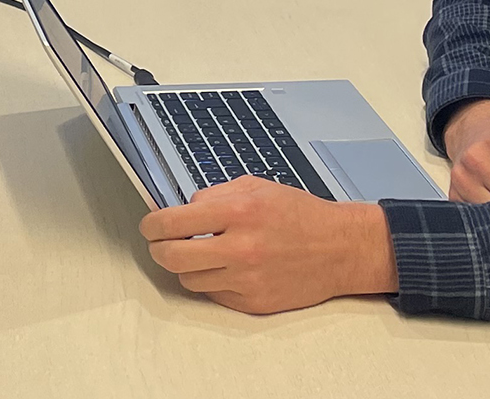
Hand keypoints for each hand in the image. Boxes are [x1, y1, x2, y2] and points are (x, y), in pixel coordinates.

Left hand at [139, 175, 398, 313]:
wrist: (340, 249)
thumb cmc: (300, 214)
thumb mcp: (257, 187)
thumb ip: (216, 195)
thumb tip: (181, 207)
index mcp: (239, 211)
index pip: (173, 222)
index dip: (152, 225)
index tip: (149, 226)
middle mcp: (241, 247)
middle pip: (172, 256)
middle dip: (159, 248)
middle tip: (161, 243)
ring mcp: (247, 278)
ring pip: (189, 278)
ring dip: (187, 266)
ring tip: (202, 254)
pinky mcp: (254, 302)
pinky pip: (213, 294)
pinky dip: (212, 282)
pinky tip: (226, 269)